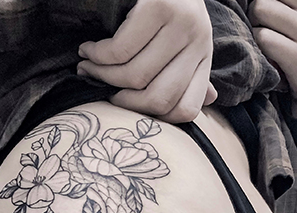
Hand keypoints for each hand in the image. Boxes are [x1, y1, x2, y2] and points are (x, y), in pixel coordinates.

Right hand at [77, 0, 216, 123]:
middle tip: (101, 89)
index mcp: (203, 56)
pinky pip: (121, 50)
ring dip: (103, 75)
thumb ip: (190, 70)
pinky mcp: (158, 7)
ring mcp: (181, 24)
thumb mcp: (184, 38)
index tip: (130, 106)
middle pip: (159, 99)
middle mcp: (198, 42)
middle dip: (123, 101)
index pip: (186, 109)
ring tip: (87, 65)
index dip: (155, 117)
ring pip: (136, 76)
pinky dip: (98, 54)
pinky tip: (89, 49)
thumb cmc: (165, 4)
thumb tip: (209, 99)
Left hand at [247, 0, 296, 124]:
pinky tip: (268, 59)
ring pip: (260, 11)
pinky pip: (264, 39)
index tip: (267, 17)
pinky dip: (259, 50)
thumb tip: (252, 0)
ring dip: (254, 30)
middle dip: (255, 15)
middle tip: (263, 32)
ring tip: (265, 44)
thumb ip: (287, 4)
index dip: (265, 3)